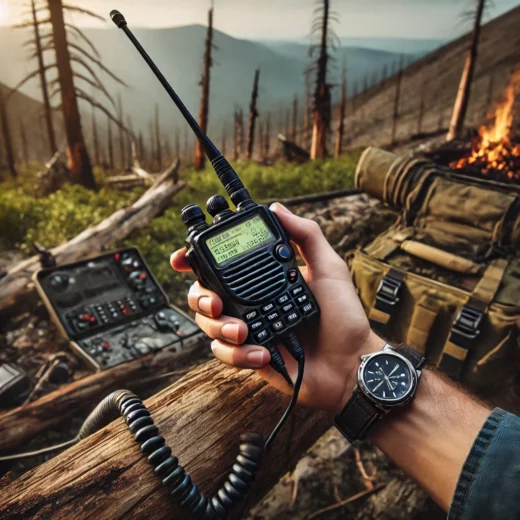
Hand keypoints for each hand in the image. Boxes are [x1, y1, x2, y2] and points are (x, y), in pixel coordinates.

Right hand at [170, 203, 383, 412]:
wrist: (349, 363)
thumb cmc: (343, 317)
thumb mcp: (328, 269)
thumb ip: (306, 235)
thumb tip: (278, 206)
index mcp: (263, 280)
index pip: (222, 266)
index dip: (195, 262)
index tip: (182, 259)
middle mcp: (250, 302)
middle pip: (203, 295)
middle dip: (200, 298)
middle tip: (215, 303)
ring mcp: (248, 329)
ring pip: (207, 325)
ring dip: (218, 327)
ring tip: (242, 331)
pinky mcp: (249, 356)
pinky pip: (224, 354)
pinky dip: (237, 354)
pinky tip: (262, 354)